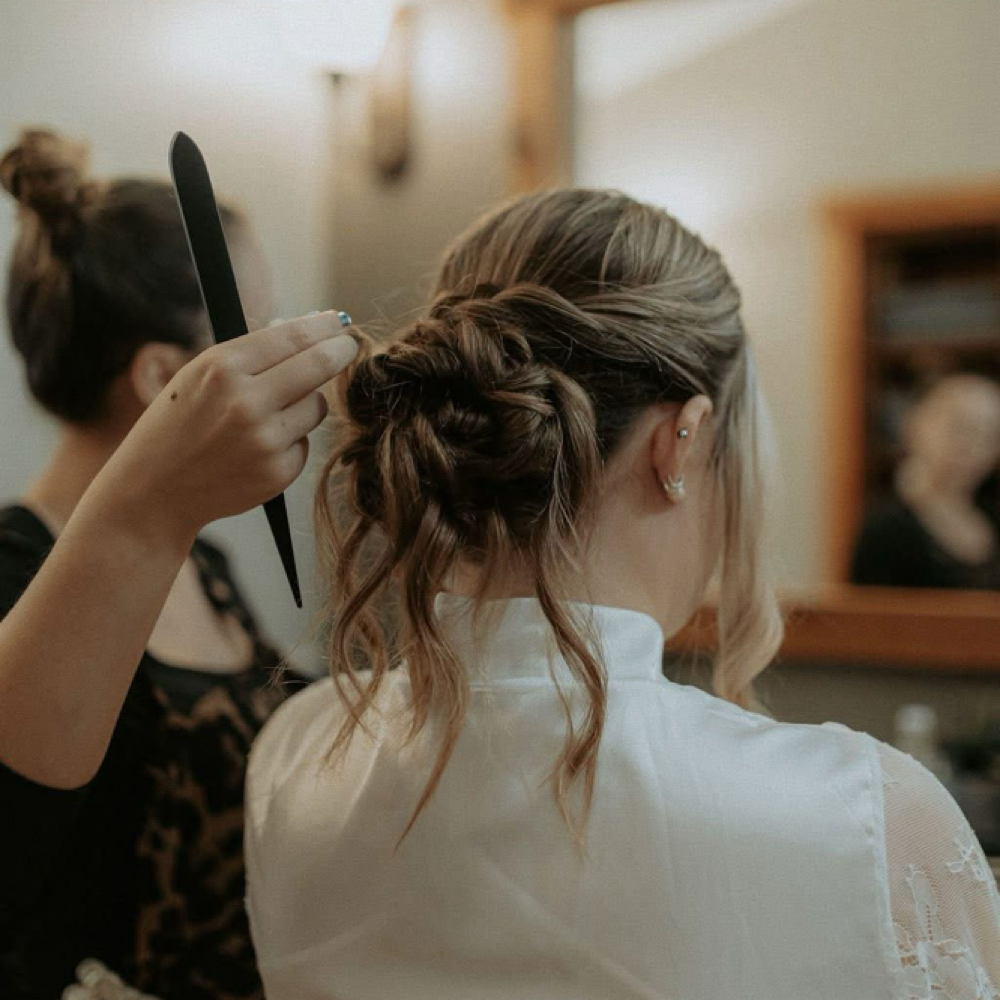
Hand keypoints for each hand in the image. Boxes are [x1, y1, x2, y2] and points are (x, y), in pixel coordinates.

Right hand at [93, 311, 357, 545]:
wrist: (155, 491)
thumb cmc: (179, 424)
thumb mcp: (200, 376)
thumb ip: (253, 355)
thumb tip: (312, 329)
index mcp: (222, 368)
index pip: (292, 336)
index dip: (325, 326)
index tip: (340, 322)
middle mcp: (246, 402)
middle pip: (319, 366)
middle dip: (340, 350)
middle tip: (348, 345)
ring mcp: (265, 441)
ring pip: (316, 407)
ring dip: (306, 402)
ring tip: (270, 412)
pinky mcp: (278, 473)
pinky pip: (305, 443)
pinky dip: (291, 440)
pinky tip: (257, 448)